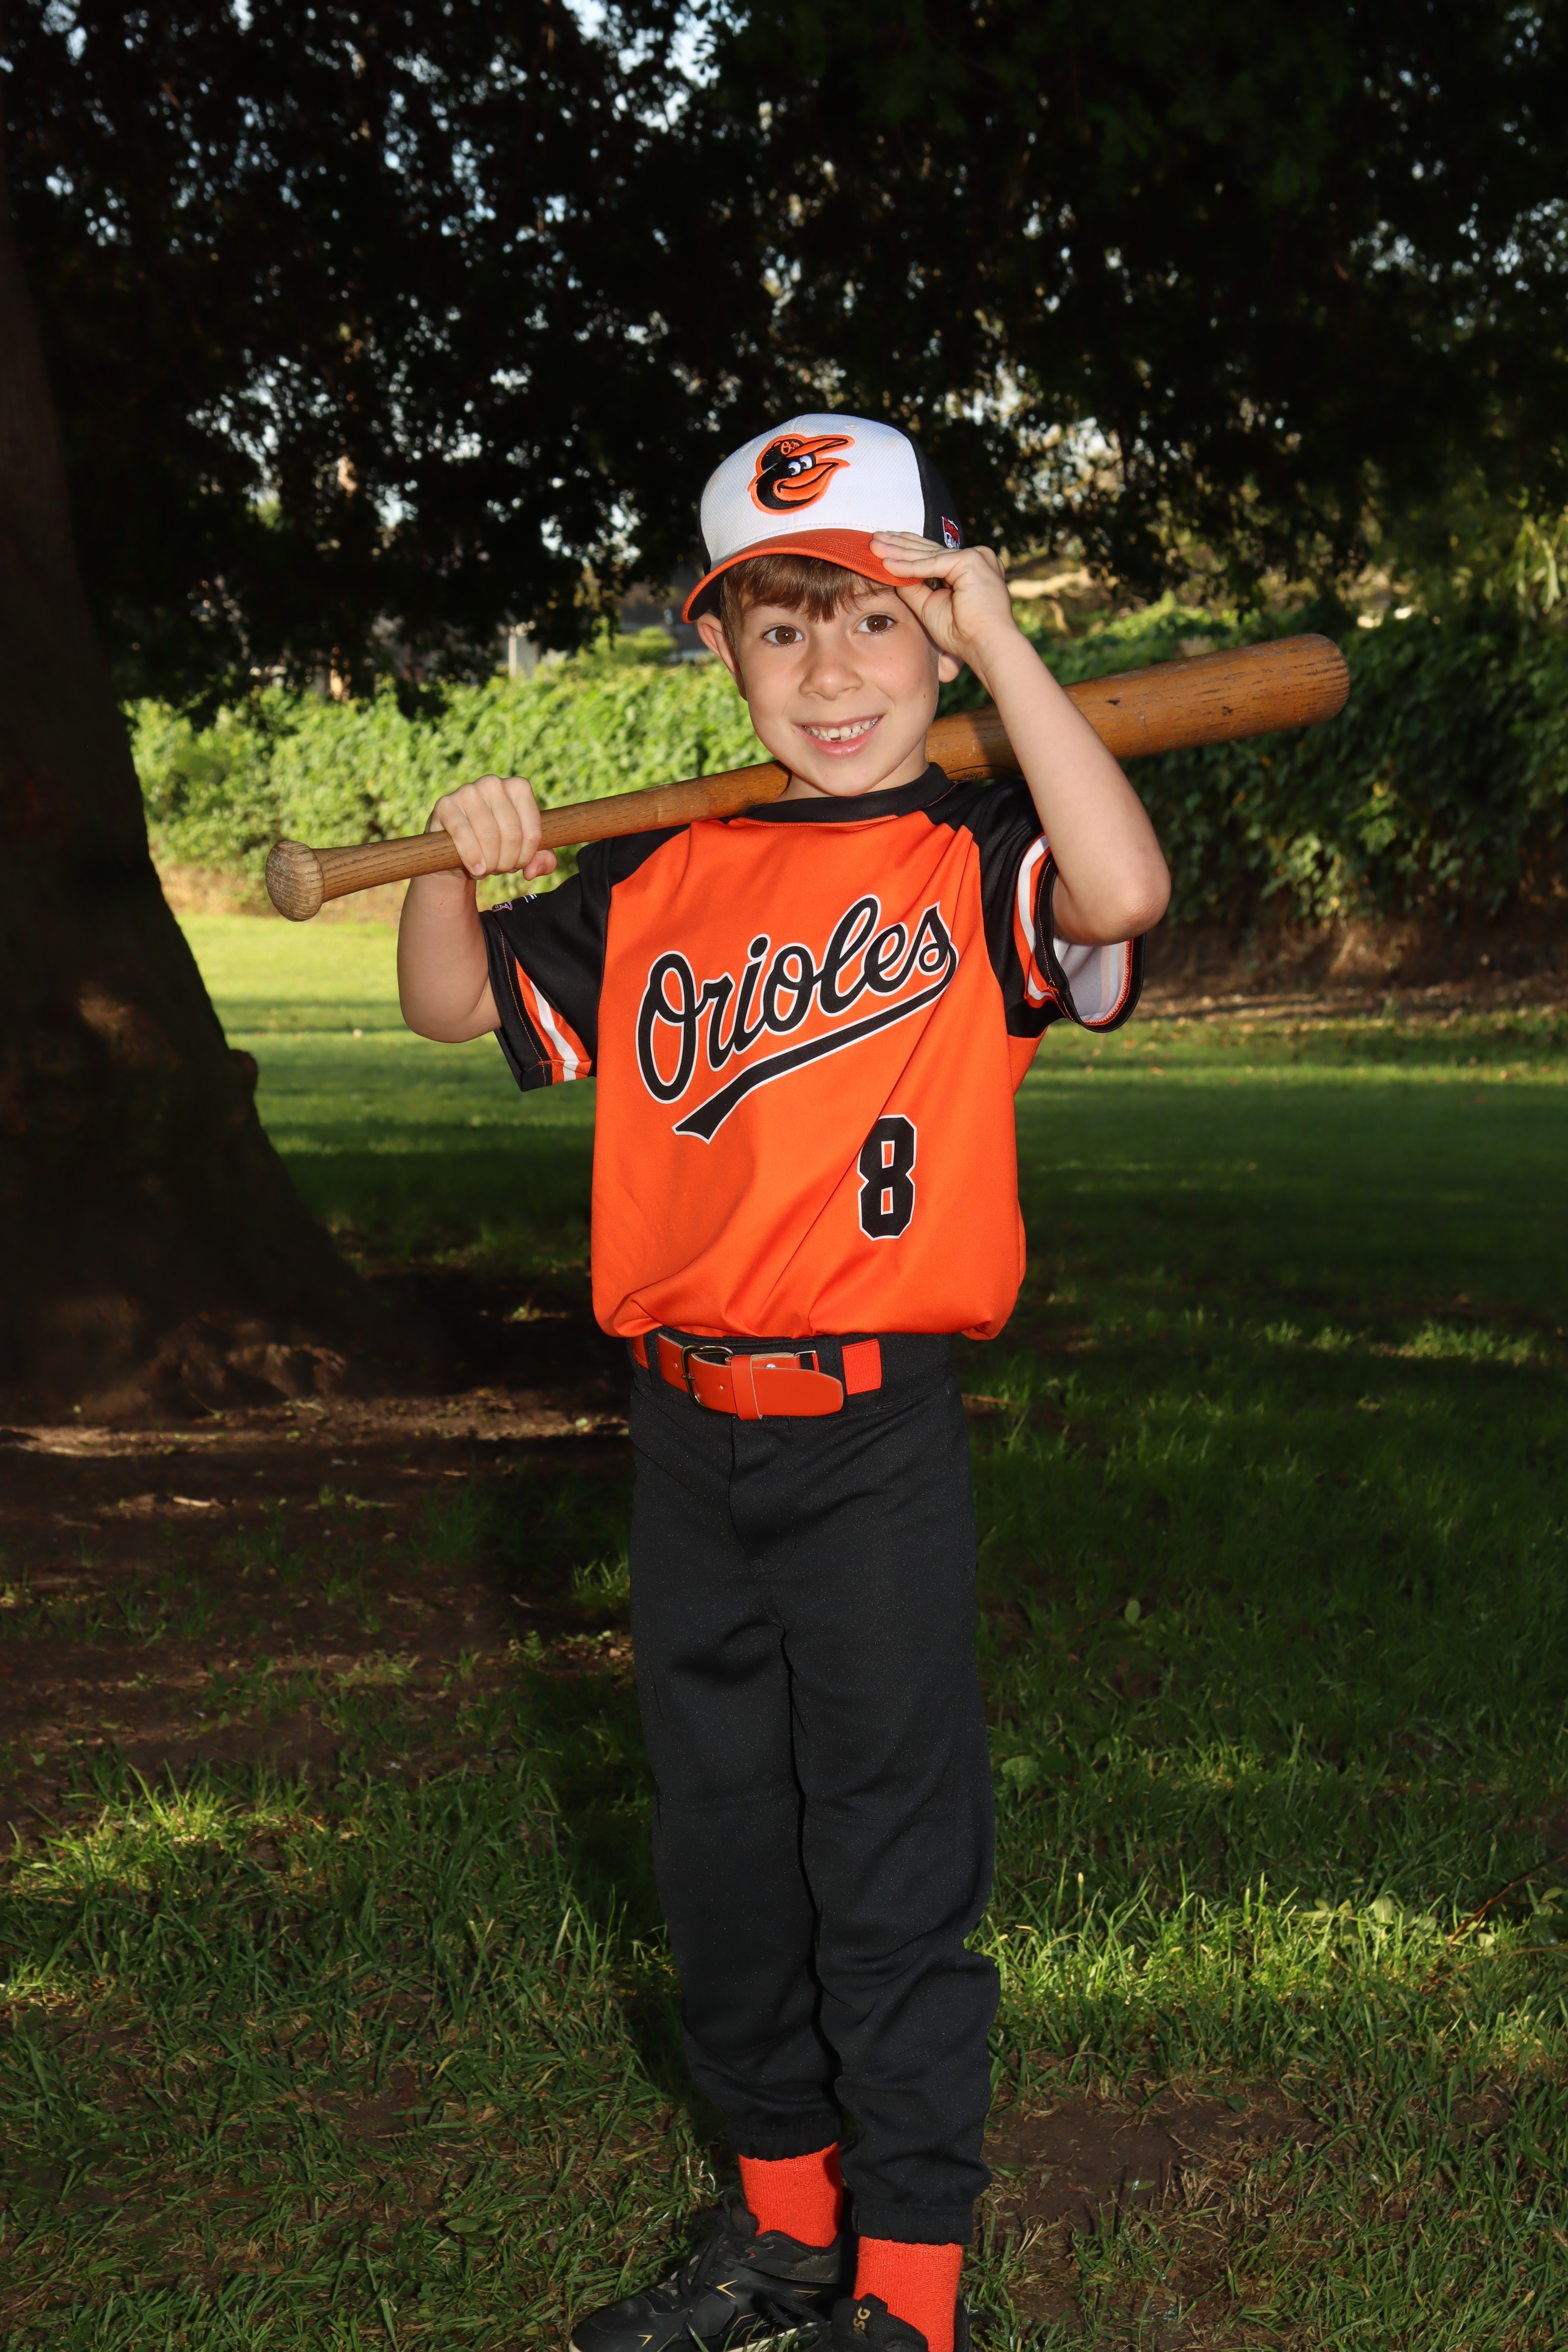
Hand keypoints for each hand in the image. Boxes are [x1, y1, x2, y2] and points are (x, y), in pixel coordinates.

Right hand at [428, 773, 555, 881]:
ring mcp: (468, 791)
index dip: (527, 857)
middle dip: (507, 862)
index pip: (533, 832)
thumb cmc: (497, 846)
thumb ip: (543, 861)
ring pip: (489, 836)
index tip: (518, 865)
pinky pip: (463, 835)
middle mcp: (494, 783)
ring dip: (490, 863)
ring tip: (486, 870)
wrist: (457, 847)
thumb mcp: (524, 853)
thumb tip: (533, 871)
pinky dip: (471, 858)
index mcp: (519, 788)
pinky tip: (475, 870)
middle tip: (500, 869)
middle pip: (512, 835)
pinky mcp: (446, 805)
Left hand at [870, 533, 1019, 676]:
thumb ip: (914, 587)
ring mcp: (975, 556)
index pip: (933, 554)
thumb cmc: (963, 634)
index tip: (883, 548)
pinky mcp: (971, 560)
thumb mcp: (930, 606)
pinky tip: (887, 565)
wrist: (987, 646)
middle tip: (873, 539)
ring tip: (874, 548)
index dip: (907, 551)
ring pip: (928, 554)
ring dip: (898, 552)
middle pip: (929, 550)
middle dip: (898, 545)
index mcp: (968, 567)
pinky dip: (909, 566)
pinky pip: (932, 563)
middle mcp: (974, 557)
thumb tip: (891, 571)